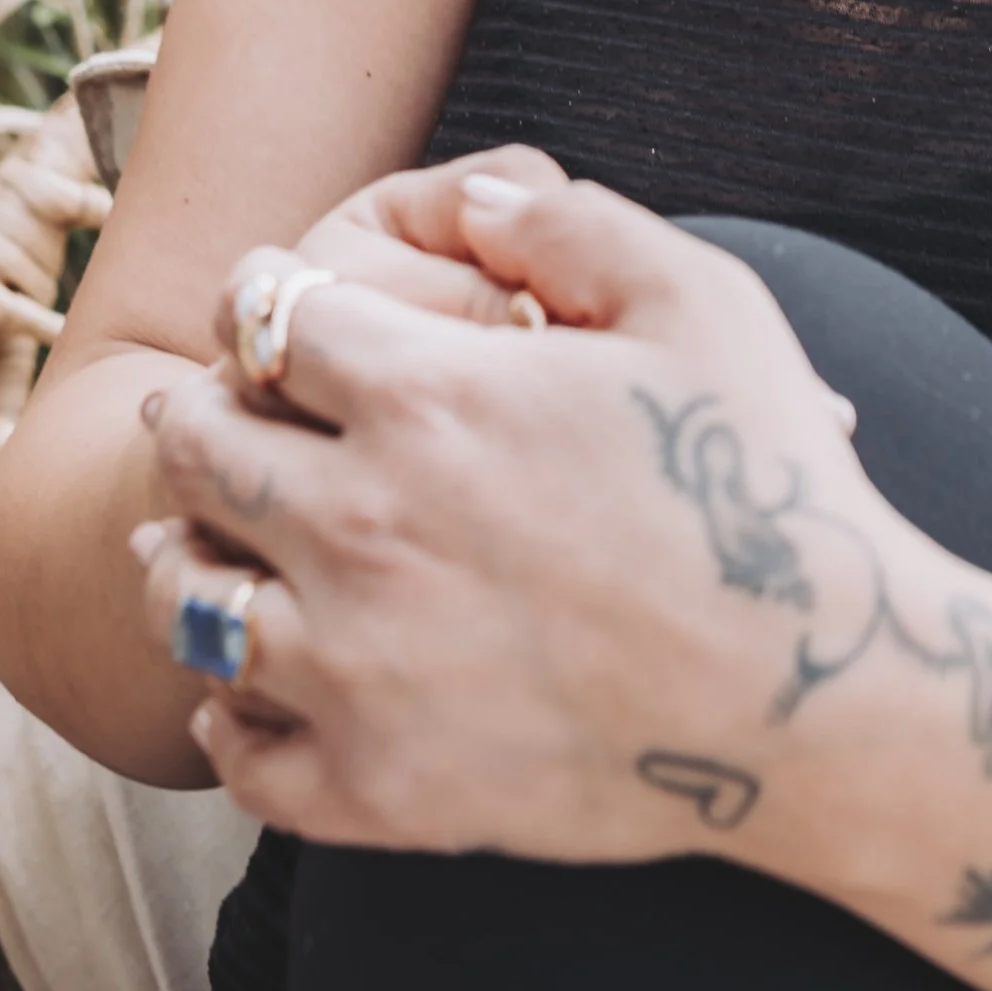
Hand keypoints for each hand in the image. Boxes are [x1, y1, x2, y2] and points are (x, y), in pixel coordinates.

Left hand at [132, 167, 903, 861]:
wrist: (814, 696)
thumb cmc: (767, 483)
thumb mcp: (698, 299)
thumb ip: (568, 221)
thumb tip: (466, 200)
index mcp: (424, 395)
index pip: (270, 320)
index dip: (262, 297)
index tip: (268, 302)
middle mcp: (358, 527)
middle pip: (204, 450)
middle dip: (197, 412)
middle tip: (199, 406)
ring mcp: (356, 670)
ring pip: (192, 601)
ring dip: (178, 555)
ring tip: (180, 538)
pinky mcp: (377, 790)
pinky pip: (242, 755)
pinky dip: (222, 716)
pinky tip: (240, 689)